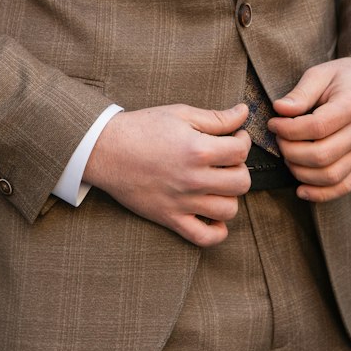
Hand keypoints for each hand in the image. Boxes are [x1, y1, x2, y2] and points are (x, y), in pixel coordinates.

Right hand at [83, 103, 251, 247]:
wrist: (107, 150)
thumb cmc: (143, 127)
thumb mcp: (181, 114)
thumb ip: (216, 117)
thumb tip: (244, 112)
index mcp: (198, 149)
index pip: (241, 151)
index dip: (243, 141)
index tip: (235, 137)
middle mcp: (194, 179)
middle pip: (241, 183)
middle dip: (239, 168)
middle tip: (227, 160)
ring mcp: (183, 202)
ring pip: (229, 210)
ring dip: (229, 196)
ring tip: (218, 183)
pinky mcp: (170, 218)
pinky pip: (204, 238)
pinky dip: (216, 232)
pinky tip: (214, 215)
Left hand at [268, 58, 350, 202]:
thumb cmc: (345, 77)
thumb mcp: (321, 73)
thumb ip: (301, 92)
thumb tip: (279, 109)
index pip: (316, 127)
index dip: (288, 129)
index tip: (273, 123)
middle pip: (321, 155)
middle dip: (290, 151)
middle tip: (278, 139)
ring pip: (330, 176)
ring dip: (300, 172)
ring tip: (287, 156)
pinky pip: (343, 186)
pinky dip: (321, 194)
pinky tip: (301, 190)